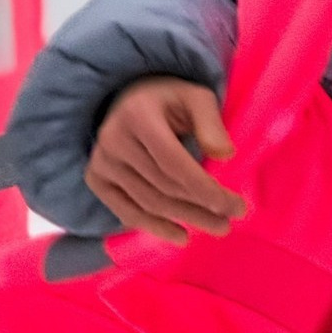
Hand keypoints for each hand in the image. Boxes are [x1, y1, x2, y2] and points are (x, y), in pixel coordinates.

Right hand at [85, 76, 246, 244]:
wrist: (131, 98)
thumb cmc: (171, 99)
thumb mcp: (197, 97)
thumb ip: (211, 123)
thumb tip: (225, 156)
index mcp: (139, 115)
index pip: (174, 163)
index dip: (205, 189)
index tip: (235, 206)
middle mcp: (113, 140)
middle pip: (163, 186)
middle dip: (201, 208)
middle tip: (230, 222)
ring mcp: (101, 161)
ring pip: (148, 202)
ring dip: (184, 220)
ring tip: (217, 227)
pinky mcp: (96, 178)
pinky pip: (126, 210)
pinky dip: (154, 226)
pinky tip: (181, 235)